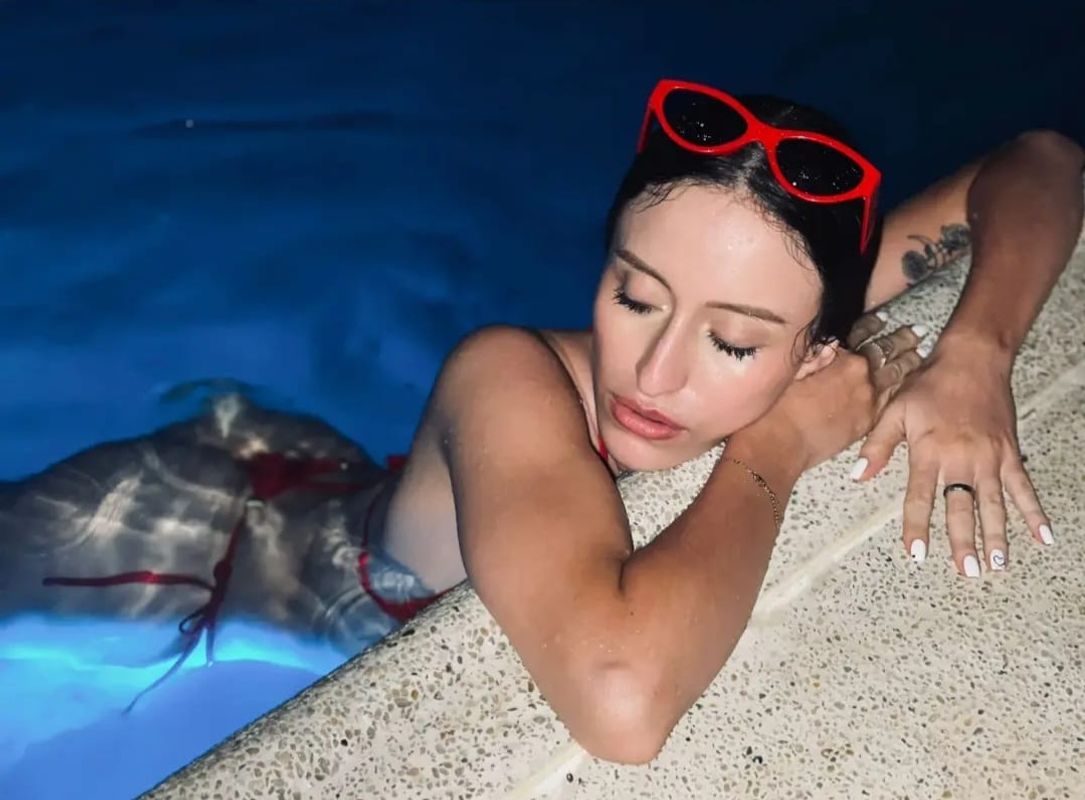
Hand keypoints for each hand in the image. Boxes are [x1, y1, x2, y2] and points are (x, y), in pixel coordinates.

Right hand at [746, 313, 923, 471]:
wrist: (780, 443)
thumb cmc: (776, 406)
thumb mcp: (792, 368)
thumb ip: (814, 353)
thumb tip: (830, 344)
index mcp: (841, 357)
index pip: (863, 333)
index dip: (874, 324)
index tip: (883, 317)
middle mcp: (860, 375)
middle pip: (886, 352)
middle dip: (902, 340)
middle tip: (917, 331)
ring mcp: (868, 400)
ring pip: (896, 376)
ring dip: (908, 363)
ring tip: (919, 354)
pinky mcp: (868, 422)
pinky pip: (892, 400)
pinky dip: (901, 388)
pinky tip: (905, 385)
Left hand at [851, 338, 1052, 575]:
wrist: (971, 360)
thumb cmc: (929, 385)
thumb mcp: (894, 411)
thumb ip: (877, 447)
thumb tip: (858, 477)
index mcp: (929, 452)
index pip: (920, 498)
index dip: (918, 528)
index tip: (917, 555)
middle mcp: (961, 460)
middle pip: (962, 508)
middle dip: (964, 542)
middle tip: (967, 571)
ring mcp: (989, 458)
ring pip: (994, 504)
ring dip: (997, 535)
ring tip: (998, 563)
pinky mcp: (1009, 453)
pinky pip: (1024, 487)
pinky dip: (1035, 513)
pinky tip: (1045, 537)